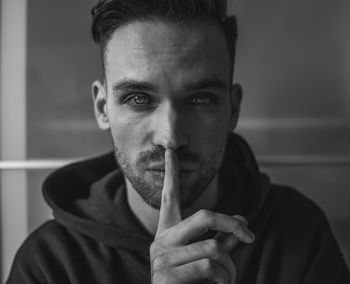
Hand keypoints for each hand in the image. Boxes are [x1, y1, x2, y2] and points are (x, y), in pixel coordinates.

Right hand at [150, 149, 254, 283]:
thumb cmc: (193, 282)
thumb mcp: (208, 257)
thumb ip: (223, 239)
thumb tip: (243, 220)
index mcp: (169, 231)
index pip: (170, 195)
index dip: (170, 172)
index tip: (170, 149)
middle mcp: (162, 239)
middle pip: (204, 216)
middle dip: (232, 224)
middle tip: (250, 237)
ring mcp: (162, 257)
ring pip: (214, 248)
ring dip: (230, 268)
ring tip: (225, 281)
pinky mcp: (165, 276)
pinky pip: (209, 268)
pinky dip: (224, 280)